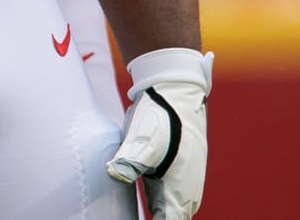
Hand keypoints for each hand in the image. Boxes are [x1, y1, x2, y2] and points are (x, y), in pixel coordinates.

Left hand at [107, 48, 210, 219]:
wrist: (177, 93)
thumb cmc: (161, 116)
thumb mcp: (141, 138)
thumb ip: (129, 160)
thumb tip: (113, 173)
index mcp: (178, 190)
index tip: (135, 219)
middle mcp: (186, 191)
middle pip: (172, 218)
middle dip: (158, 219)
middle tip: (125, 214)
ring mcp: (186, 182)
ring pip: (173, 211)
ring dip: (160, 214)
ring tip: (139, 212)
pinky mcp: (181, 173)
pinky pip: (172, 199)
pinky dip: (162, 206)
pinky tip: (150, 204)